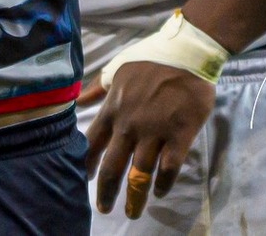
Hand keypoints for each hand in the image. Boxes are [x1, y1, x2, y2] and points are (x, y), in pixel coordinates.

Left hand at [83, 61, 212, 218]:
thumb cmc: (151, 59)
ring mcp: (154, 132)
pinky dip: (163, 184)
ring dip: (135, 197)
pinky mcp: (179, 136)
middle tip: (103, 209)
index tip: (85, 180)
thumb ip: (98, 88)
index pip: (92, 143)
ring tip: (132, 211)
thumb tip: (78, 100)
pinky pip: (169, 168)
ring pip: (140, 174)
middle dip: (105, 192)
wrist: (188, 53)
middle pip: (112, 167)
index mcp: (113, 108)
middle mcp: (129, 125)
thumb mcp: (118, 68)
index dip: (87, 165)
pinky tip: (159, 192)